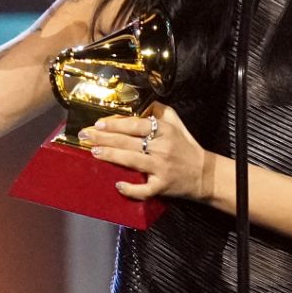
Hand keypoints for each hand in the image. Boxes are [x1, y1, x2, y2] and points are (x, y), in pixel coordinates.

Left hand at [85, 105, 213, 201]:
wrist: (205, 174)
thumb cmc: (187, 147)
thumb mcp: (177, 123)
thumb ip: (160, 111)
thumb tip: (141, 103)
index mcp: (165, 131)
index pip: (136, 125)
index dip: (116, 124)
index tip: (99, 123)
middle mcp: (163, 148)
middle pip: (128, 141)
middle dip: (104, 138)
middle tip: (86, 135)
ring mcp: (162, 168)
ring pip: (132, 161)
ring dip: (111, 156)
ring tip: (94, 151)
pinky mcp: (162, 186)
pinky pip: (144, 189)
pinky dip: (131, 189)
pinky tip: (118, 185)